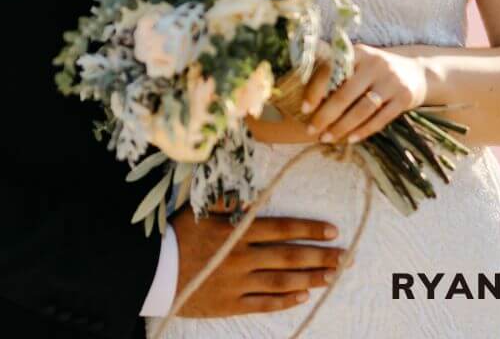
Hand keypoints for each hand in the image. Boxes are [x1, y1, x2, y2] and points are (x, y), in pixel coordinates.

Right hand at [170, 201, 343, 317]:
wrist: (152, 270)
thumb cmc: (175, 235)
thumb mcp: (199, 209)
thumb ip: (226, 201)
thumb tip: (250, 196)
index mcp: (236, 231)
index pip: (282, 228)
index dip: (309, 229)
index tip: (332, 230)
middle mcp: (242, 257)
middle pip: (289, 256)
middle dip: (321, 255)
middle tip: (346, 257)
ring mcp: (238, 283)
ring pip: (282, 282)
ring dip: (310, 278)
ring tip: (332, 276)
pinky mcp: (230, 304)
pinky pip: (263, 303)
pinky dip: (284, 301)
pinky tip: (303, 297)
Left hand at [299, 43, 427, 144]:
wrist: (416, 71)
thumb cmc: (375, 70)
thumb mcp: (359, 62)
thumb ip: (338, 71)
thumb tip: (305, 91)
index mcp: (358, 52)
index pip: (332, 71)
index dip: (316, 91)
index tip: (304, 109)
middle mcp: (375, 64)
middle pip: (345, 94)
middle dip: (325, 115)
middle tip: (311, 130)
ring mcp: (391, 81)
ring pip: (362, 110)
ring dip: (342, 127)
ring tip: (326, 138)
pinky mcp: (404, 98)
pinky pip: (380, 119)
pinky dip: (363, 131)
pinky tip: (349, 139)